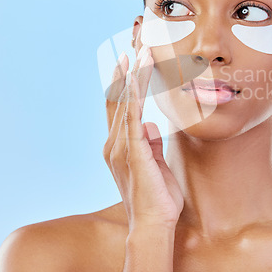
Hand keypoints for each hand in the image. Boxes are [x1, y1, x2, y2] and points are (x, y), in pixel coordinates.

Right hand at [103, 45, 183, 229]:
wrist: (153, 223)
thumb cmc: (157, 198)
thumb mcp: (156, 164)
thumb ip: (151, 144)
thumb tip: (151, 125)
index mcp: (120, 146)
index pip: (119, 107)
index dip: (123, 83)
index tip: (130, 62)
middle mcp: (114, 143)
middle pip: (118, 99)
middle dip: (126, 72)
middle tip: (135, 48)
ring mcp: (120, 146)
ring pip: (125, 102)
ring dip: (133, 75)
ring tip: (141, 52)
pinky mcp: (132, 150)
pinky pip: (131, 115)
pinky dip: (134, 93)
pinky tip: (138, 75)